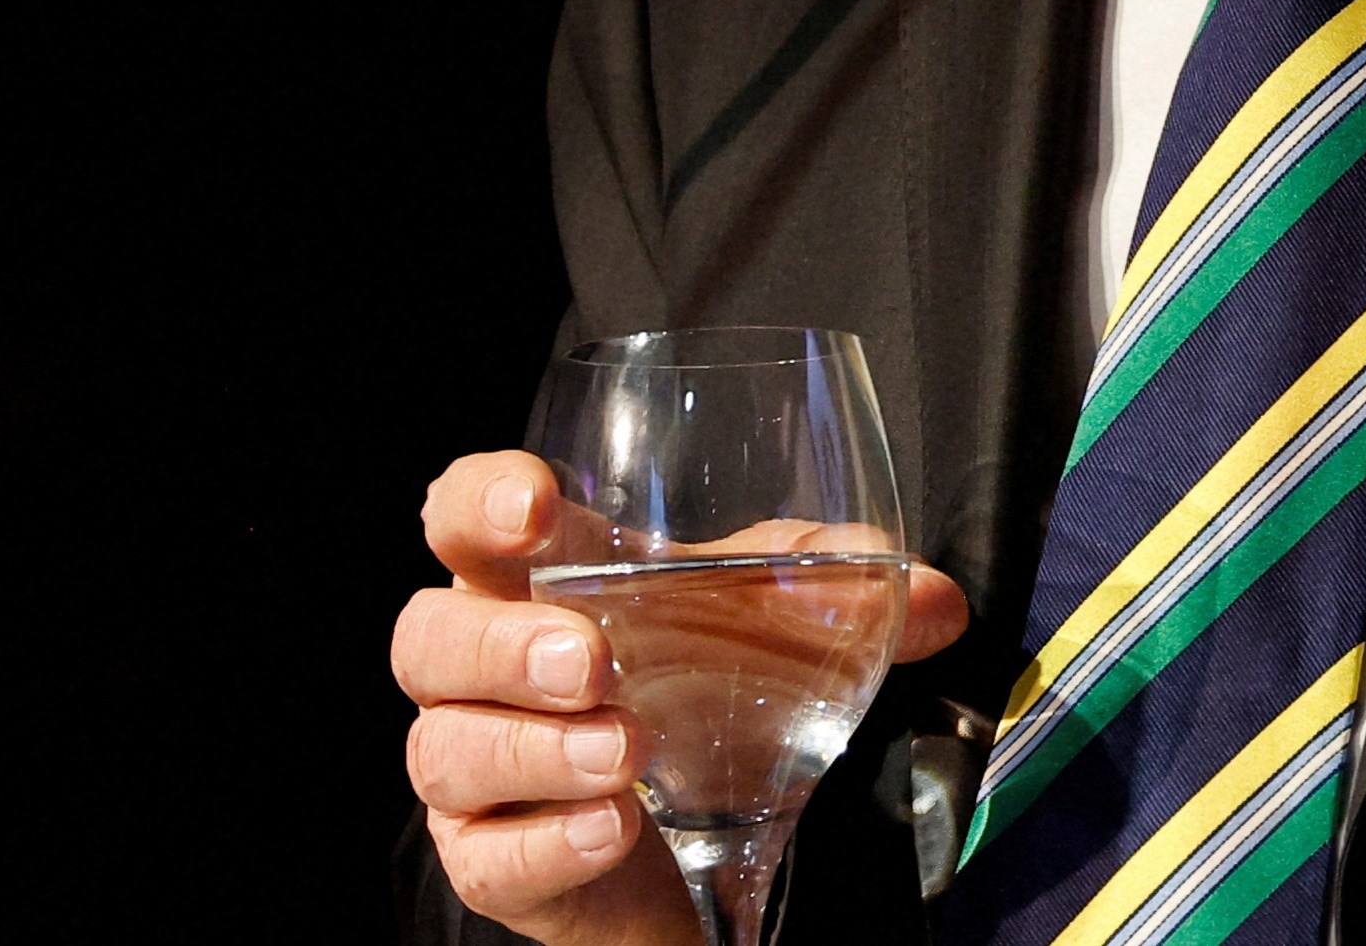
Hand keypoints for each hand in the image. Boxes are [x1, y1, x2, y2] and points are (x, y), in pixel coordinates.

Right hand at [396, 450, 973, 938]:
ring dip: (532, 747)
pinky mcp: (491, 863)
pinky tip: (616, 827)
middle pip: (425, 638)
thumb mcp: (781, 626)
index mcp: (536, 583)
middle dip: (501, 644)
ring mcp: (474, 772)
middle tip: (592, 660)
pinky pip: (485, 855)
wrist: (709, 836)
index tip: (531, 506)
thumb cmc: (712, 695)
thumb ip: (848, 593)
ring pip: (444, 749)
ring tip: (624, 749)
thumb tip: (940, 601)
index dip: (476, 502)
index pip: (461, 518)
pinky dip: (548, 840)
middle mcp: (480, 671)